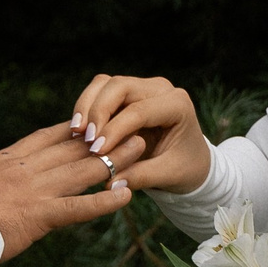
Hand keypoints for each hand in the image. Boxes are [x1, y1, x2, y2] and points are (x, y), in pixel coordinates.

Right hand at [0, 122, 131, 261]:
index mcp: (3, 161)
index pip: (43, 138)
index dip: (71, 127)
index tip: (92, 120)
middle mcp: (21, 169)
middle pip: (71, 147)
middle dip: (104, 136)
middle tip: (129, 125)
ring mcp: (32, 190)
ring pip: (82, 169)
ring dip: (115, 158)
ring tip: (140, 148)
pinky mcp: (38, 216)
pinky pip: (79, 208)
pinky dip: (105, 202)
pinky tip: (126, 197)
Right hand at [68, 74, 211, 195]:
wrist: (191, 160)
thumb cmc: (185, 167)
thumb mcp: (168, 175)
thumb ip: (140, 176)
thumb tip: (110, 182)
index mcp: (177, 105)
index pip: (139, 111)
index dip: (115, 129)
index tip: (97, 151)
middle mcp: (160, 89)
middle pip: (119, 87)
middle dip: (97, 112)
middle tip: (84, 140)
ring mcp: (143, 87)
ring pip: (105, 84)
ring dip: (87, 106)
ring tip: (76, 133)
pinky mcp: (127, 93)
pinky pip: (100, 91)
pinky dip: (87, 107)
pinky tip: (79, 130)